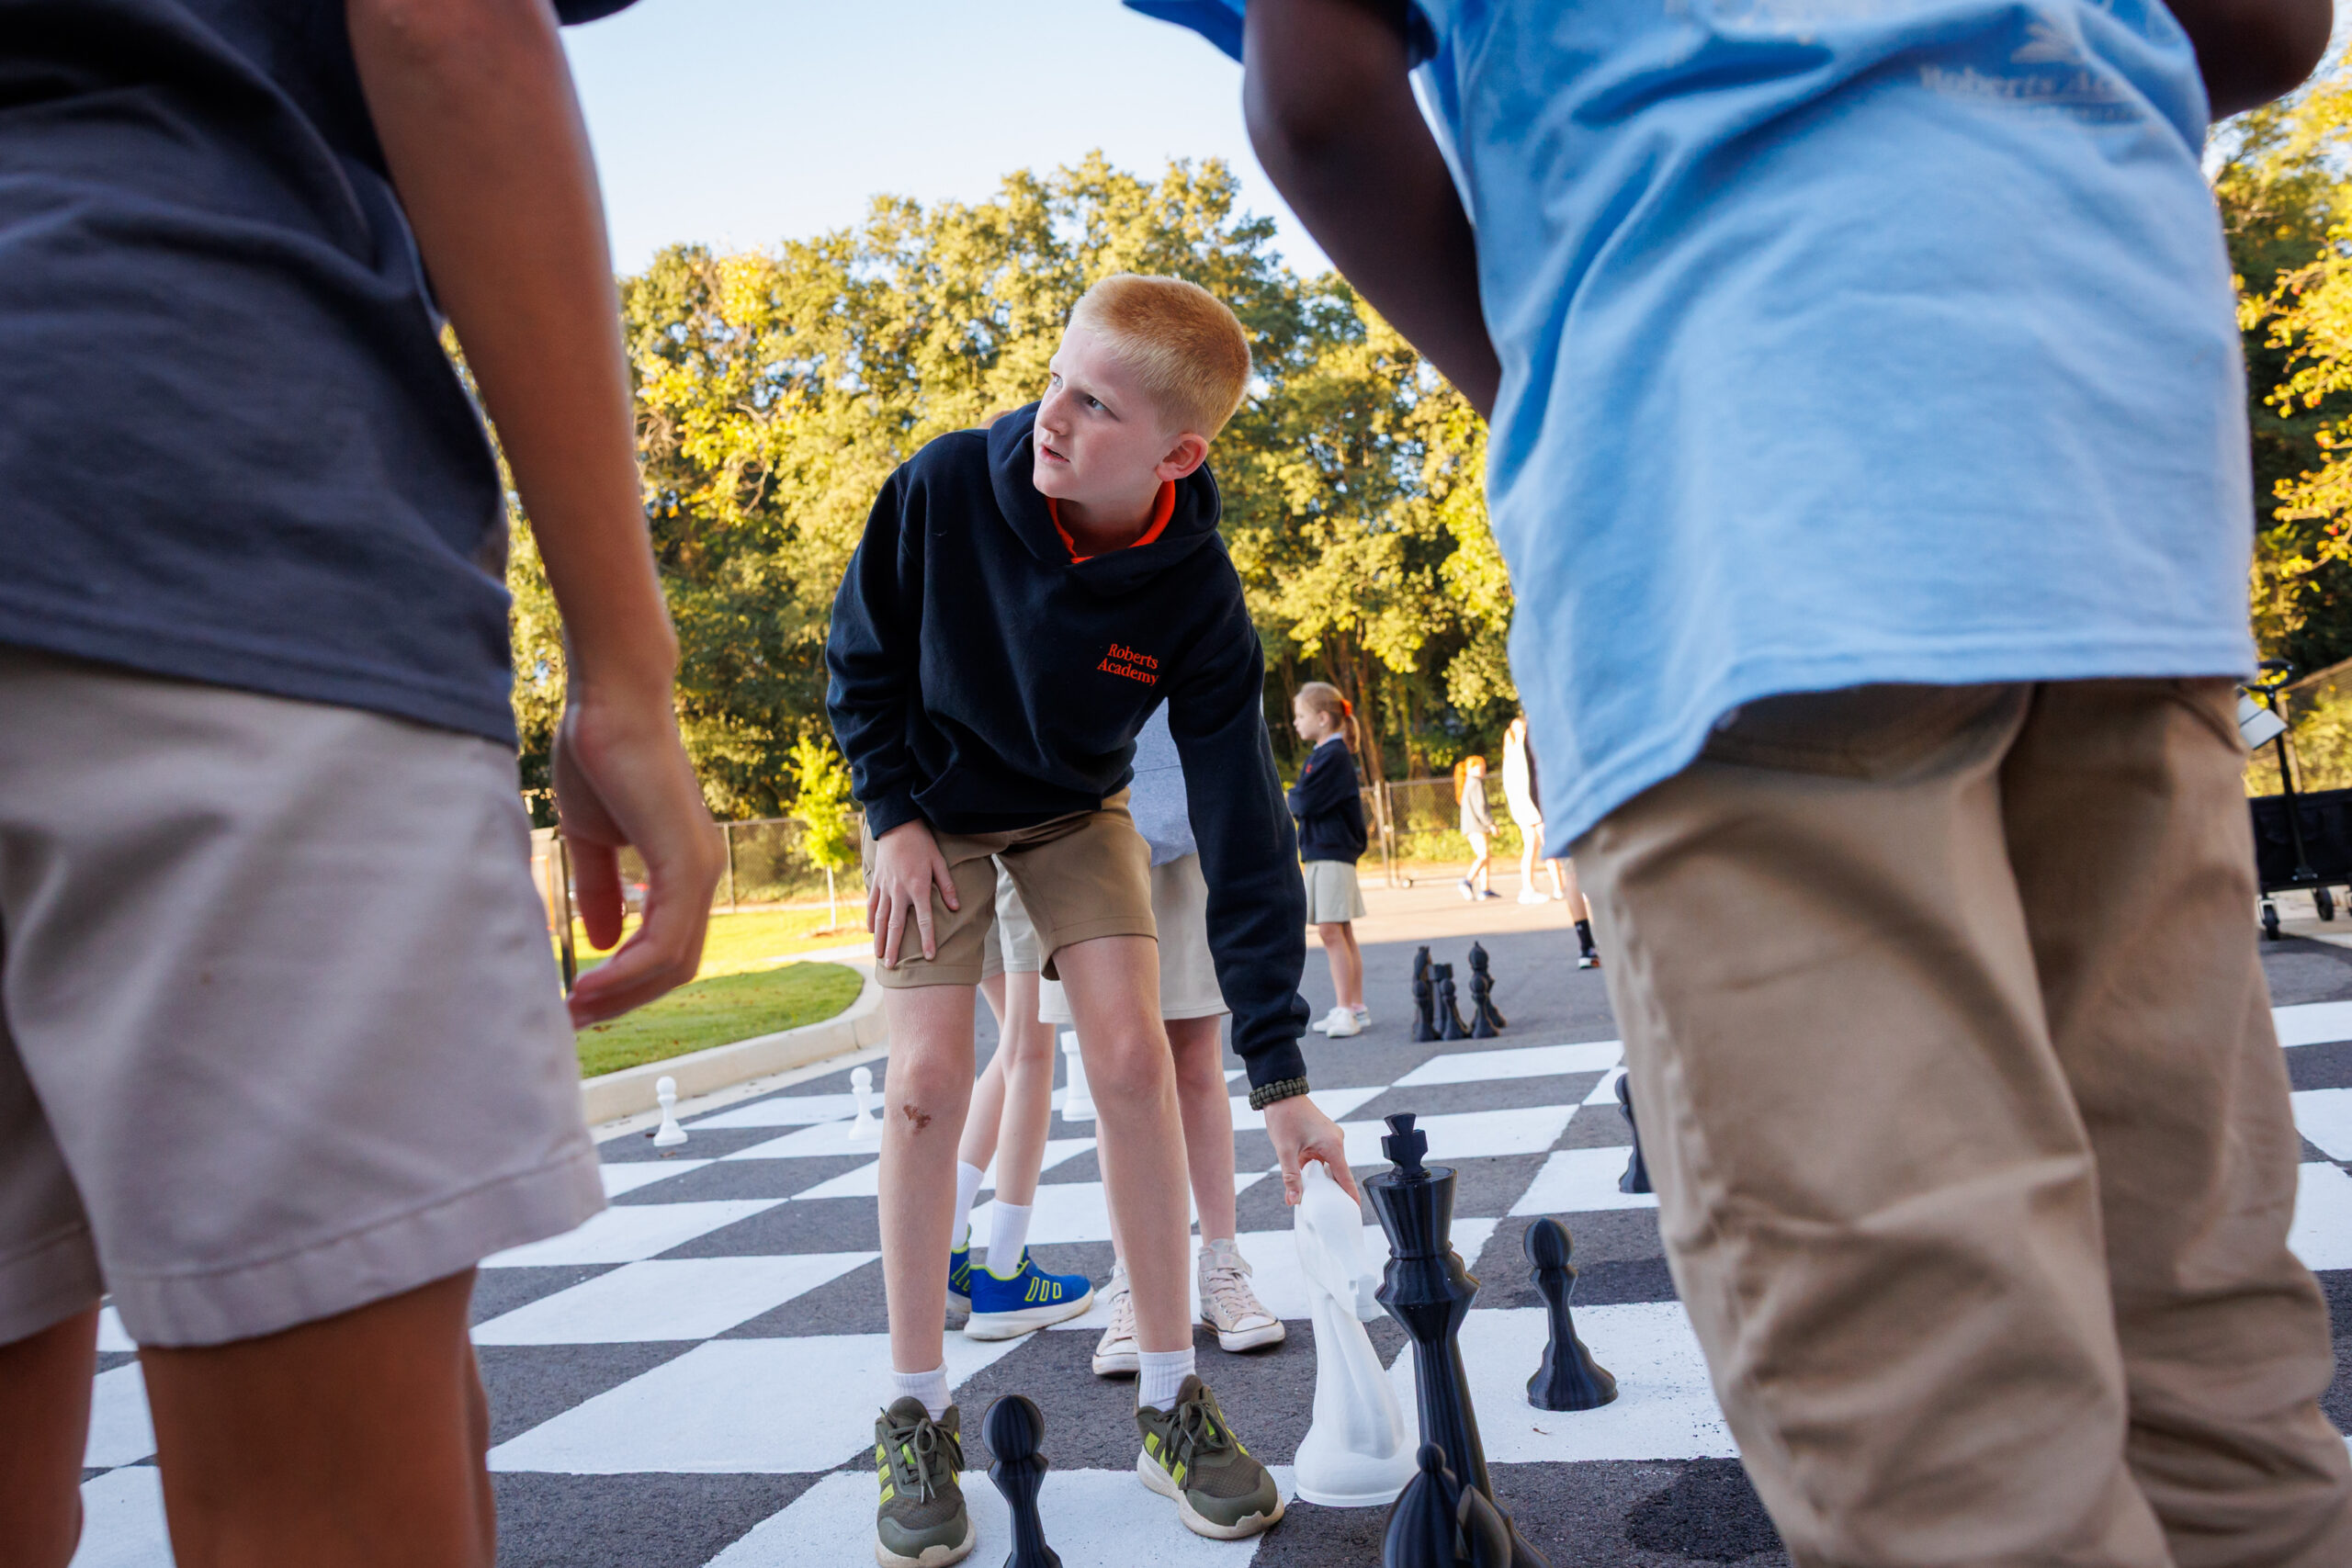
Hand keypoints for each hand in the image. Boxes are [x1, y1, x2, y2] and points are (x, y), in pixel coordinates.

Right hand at [554, 686, 721, 1027]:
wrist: (610, 702)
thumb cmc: (599, 756)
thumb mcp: (592, 837)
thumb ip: (600, 888)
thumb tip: (599, 942)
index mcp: (684, 870)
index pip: (666, 949)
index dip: (625, 983)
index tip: (576, 1000)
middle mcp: (703, 874)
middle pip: (674, 968)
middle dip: (623, 1000)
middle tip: (571, 1020)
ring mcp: (701, 870)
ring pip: (672, 963)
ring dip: (622, 994)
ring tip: (573, 1009)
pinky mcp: (686, 864)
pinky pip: (663, 941)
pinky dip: (627, 971)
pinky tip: (587, 980)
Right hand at [866, 819, 957, 967]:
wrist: (898, 825)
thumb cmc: (922, 843)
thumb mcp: (939, 862)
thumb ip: (947, 886)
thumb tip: (956, 908)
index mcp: (918, 887)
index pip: (924, 919)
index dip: (927, 939)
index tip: (929, 957)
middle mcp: (899, 891)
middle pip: (896, 925)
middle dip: (894, 947)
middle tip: (892, 967)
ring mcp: (885, 887)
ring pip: (880, 918)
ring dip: (880, 939)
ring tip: (879, 956)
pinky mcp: (877, 881)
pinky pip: (872, 904)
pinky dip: (871, 919)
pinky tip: (870, 932)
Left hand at [1263, 1095, 1360, 1205]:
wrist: (1280, 1092)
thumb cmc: (1285, 1116)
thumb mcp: (1285, 1150)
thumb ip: (1291, 1177)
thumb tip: (1293, 1200)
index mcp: (1333, 1145)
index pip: (1345, 1177)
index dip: (1350, 1195)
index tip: (1355, 1210)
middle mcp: (1336, 1142)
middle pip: (1337, 1173)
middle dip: (1331, 1191)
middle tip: (1327, 1210)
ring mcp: (1329, 1138)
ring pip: (1327, 1166)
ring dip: (1319, 1179)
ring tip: (1312, 1197)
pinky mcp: (1322, 1136)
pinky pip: (1321, 1158)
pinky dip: (1314, 1169)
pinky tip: (1305, 1179)